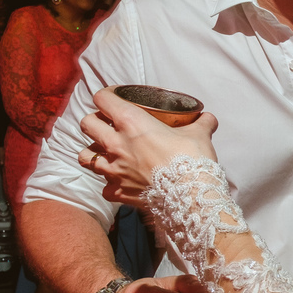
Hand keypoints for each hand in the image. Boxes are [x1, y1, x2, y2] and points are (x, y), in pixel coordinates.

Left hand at [80, 86, 218, 205]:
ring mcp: (112, 170)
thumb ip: (201, 123)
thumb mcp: (199, 135)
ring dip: (94, 151)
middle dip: (95, 120)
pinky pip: (104, 186)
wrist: (191, 197)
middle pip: (87, 124)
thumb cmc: (192, 161)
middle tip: (108, 123)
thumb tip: (207, 118)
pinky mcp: (117, 192)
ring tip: (106, 151)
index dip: (107, 94)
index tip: (114, 96)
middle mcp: (116, 144)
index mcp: (131, 122)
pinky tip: (121, 181)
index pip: (102, 99)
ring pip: (85, 155)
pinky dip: (110, 183)